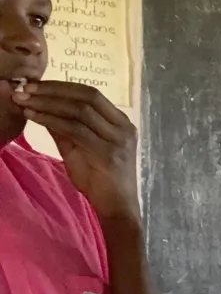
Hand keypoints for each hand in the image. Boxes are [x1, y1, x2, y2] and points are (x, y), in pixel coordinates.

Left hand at [13, 82, 139, 219]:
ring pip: (79, 111)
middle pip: (87, 96)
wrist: (117, 208)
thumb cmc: (100, 181)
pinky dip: (51, 120)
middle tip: (25, 89)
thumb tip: (40, 105)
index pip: (90, 94)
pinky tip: (33, 116)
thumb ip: (65, 127)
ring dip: (47, 103)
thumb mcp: (79, 148)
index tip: (33, 85)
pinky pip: (75, 130)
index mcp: (120, 122)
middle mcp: (123, 127)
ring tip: (23, 101)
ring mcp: (118, 140)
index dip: (60, 86)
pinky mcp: (108, 153)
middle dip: (53, 90)